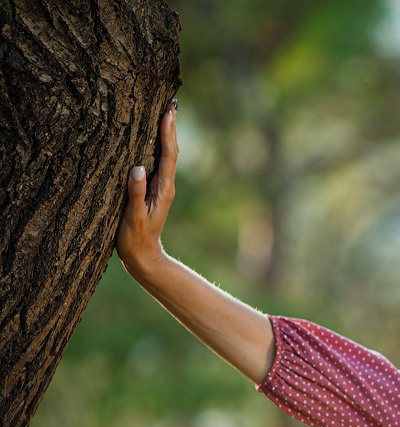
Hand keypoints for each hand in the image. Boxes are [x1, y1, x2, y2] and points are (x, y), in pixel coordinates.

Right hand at [116, 100, 177, 273]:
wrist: (143, 256)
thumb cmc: (136, 238)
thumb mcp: (133, 216)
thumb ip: (135, 193)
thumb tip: (137, 168)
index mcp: (163, 188)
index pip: (168, 154)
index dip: (168, 132)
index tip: (169, 111)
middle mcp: (165, 185)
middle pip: (171, 150)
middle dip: (170, 126)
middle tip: (171, 102)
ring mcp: (160, 187)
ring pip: (165, 155)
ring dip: (166, 134)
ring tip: (165, 112)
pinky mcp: (153, 190)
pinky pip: (157, 162)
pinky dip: (157, 146)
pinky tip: (151, 138)